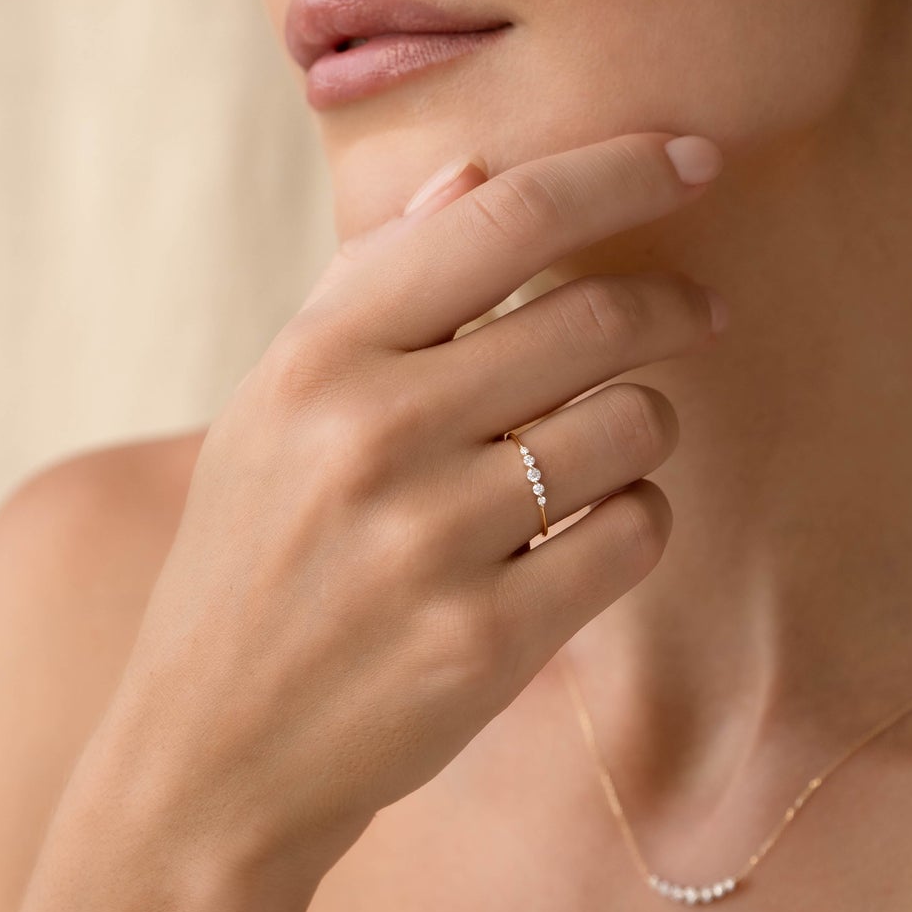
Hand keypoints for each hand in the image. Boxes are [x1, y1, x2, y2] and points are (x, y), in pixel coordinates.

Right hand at [95, 131, 726, 888]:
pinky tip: (588, 532)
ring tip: (603, 449)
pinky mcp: (486, 639)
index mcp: (320, 353)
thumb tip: (477, 172)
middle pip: (595, 316)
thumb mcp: (278, 400)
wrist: (209, 755)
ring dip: (646, 424)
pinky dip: (638, 517)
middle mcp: (373, 430)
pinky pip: (636, 531)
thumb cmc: (257, 552)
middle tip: (701, 311)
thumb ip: (374, 280)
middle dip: (675, 305)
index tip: (696, 156)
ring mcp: (431, 539)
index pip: (503, 217)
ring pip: (634, 424)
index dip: (619, 171)